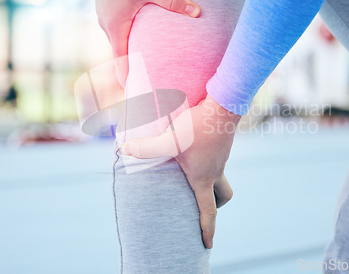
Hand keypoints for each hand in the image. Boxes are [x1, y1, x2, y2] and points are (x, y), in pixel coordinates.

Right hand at [92, 0, 200, 86]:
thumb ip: (171, 0)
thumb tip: (196, 12)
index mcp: (115, 27)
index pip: (119, 63)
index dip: (127, 81)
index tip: (135, 96)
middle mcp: (108, 27)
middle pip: (120, 56)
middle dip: (133, 71)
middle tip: (147, 85)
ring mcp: (107, 18)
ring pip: (121, 43)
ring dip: (131, 56)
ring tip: (147, 67)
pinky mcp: (110, 11)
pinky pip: (121, 32)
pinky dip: (130, 42)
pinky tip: (142, 42)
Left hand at [120, 95, 240, 248]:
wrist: (223, 105)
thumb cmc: (197, 126)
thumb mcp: (169, 140)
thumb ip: (146, 148)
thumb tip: (124, 150)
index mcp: (203, 178)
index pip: (208, 211)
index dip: (207, 230)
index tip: (208, 244)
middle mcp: (215, 171)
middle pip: (222, 197)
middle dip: (215, 206)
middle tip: (202, 206)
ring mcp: (221, 158)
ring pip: (221, 178)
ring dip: (211, 183)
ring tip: (193, 176)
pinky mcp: (222, 145)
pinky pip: (218, 162)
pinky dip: (208, 164)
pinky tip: (195, 150)